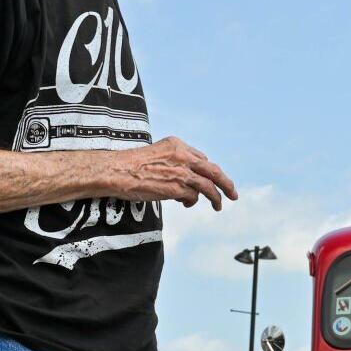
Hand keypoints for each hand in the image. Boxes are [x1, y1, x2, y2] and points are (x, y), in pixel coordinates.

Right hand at [113, 136, 237, 209]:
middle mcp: (183, 156)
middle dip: (226, 183)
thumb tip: (187, 180)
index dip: (208, 171)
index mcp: (177, 144)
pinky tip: (186, 203)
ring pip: (209, 185)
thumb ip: (174, 161)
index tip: (213, 179)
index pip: (201, 158)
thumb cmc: (131, 165)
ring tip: (219, 206)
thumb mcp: (156, 154)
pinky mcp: (176, 187)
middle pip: (213, 170)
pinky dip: (192, 201)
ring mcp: (181, 172)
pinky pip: (193, 196)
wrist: (116, 170)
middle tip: (233, 194)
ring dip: (216, 197)